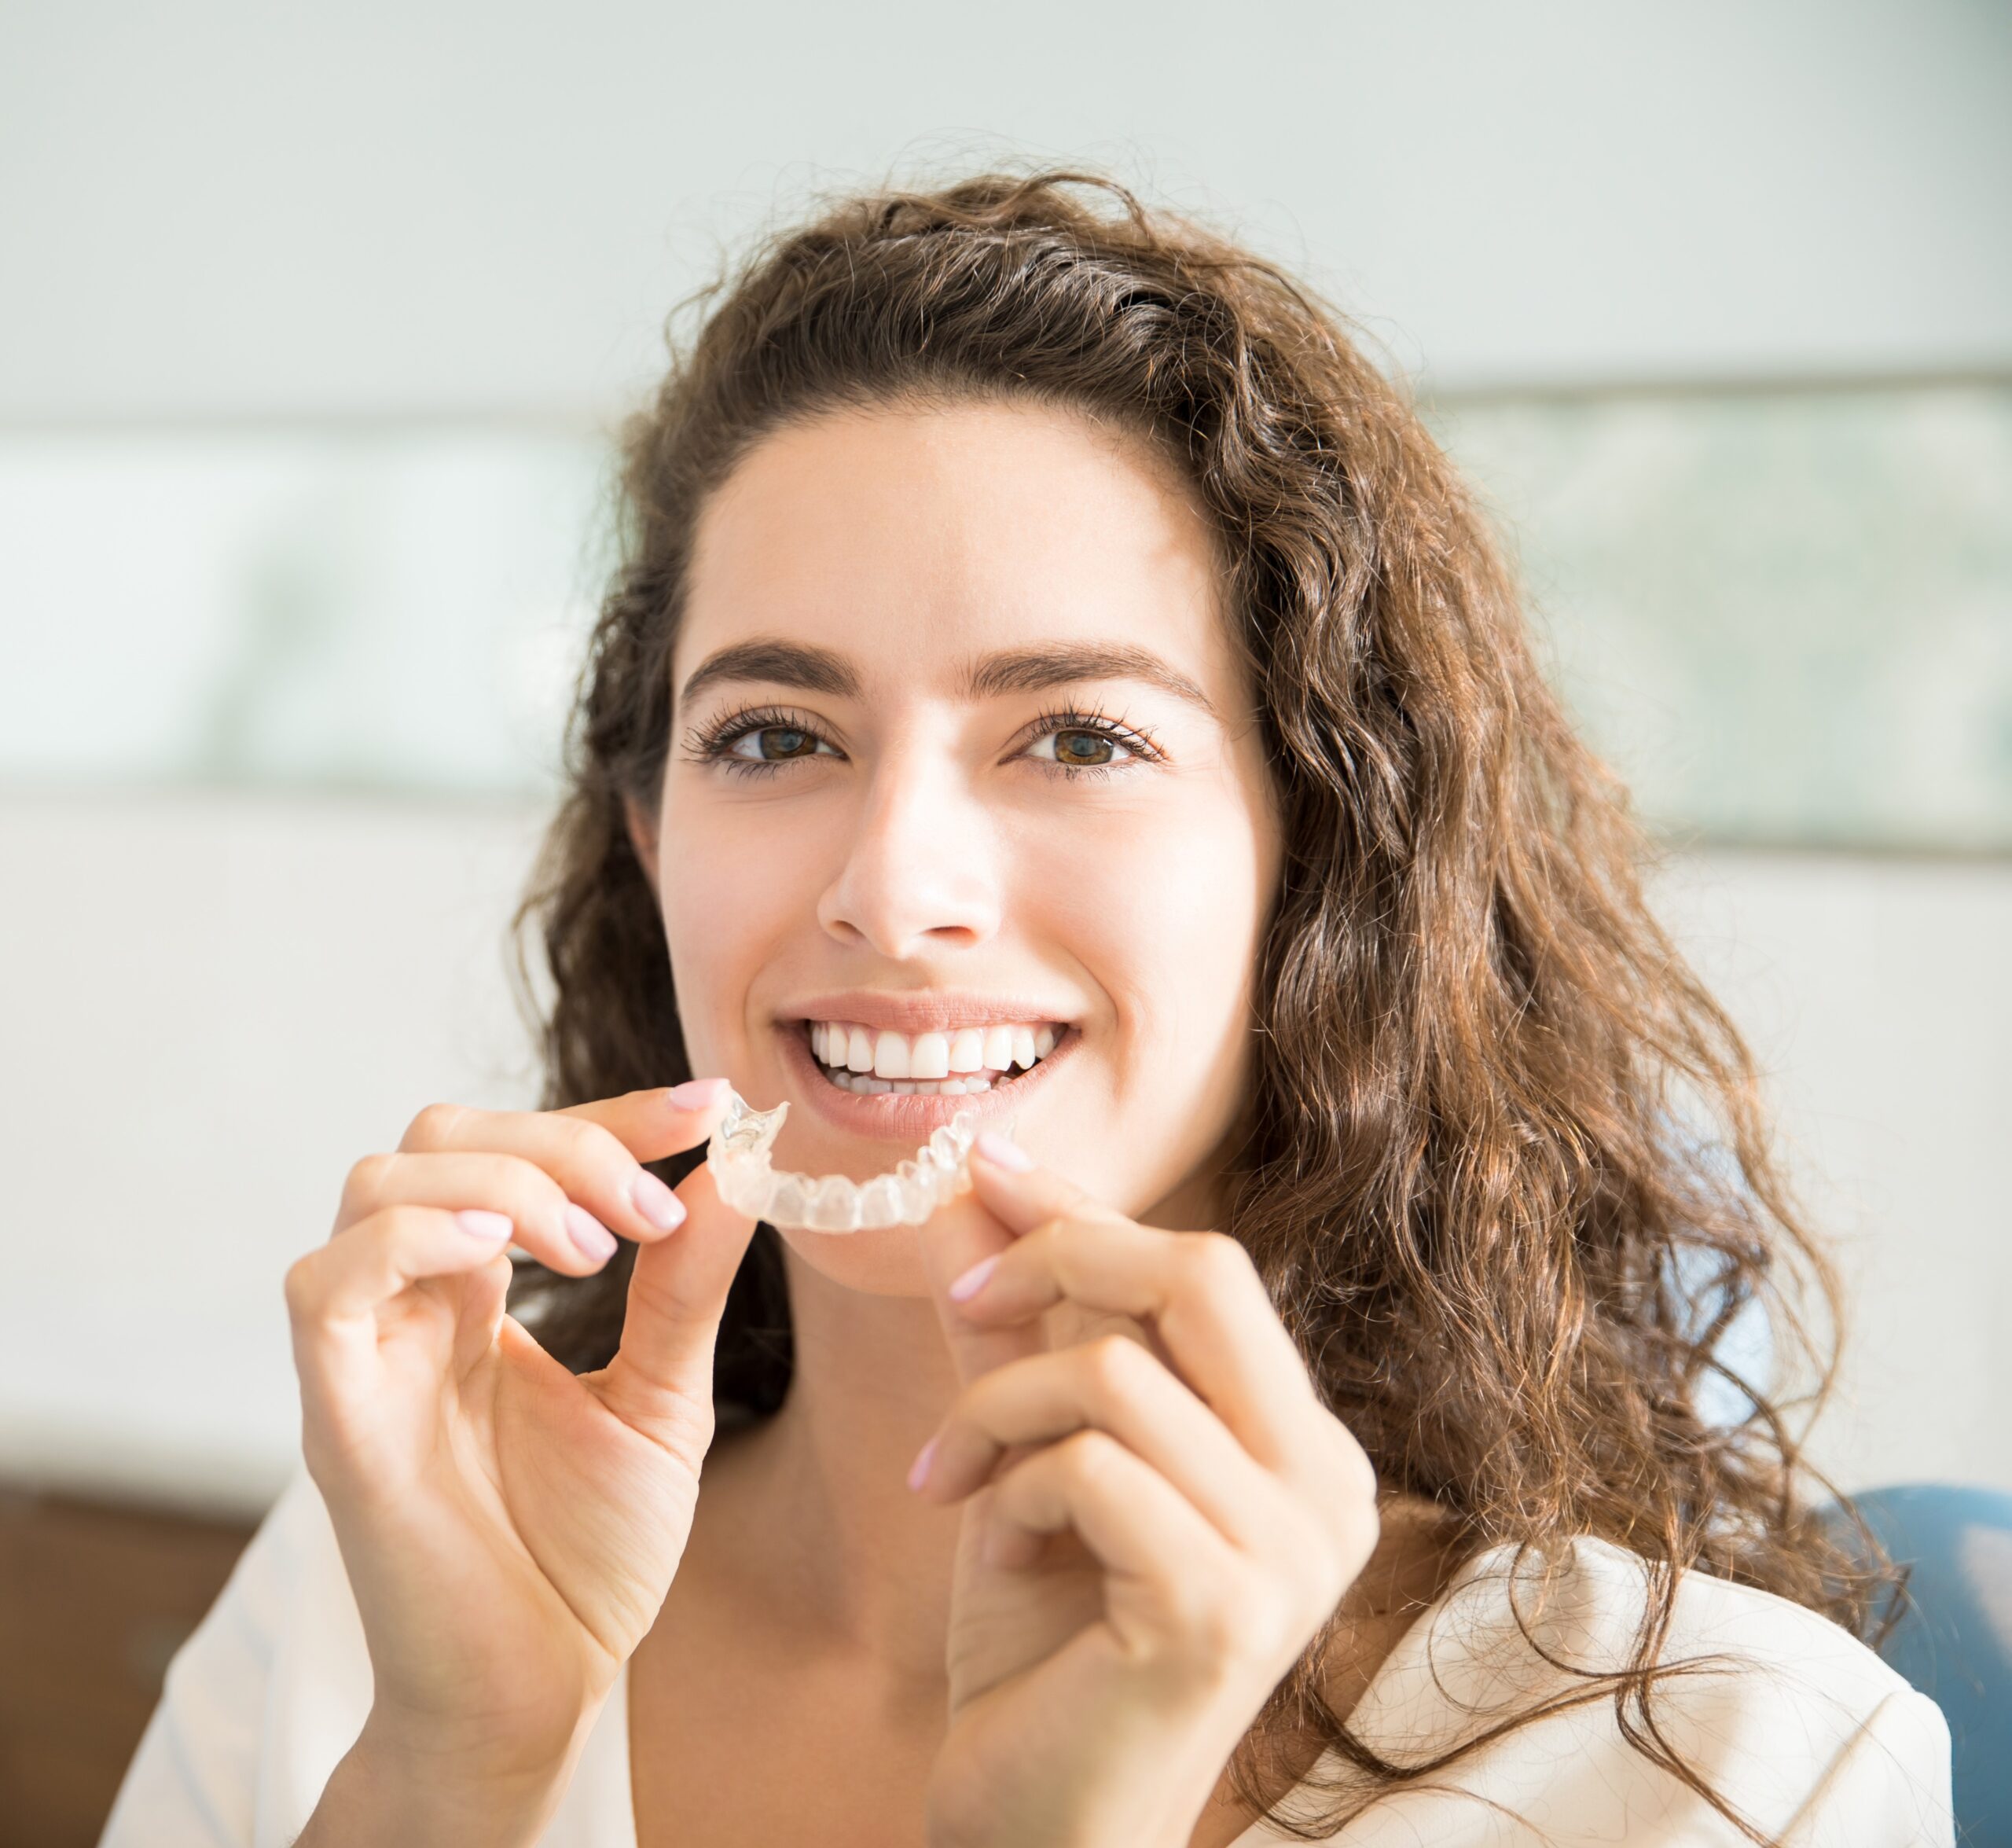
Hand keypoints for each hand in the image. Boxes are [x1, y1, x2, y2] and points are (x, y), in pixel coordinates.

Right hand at [283, 1081, 753, 1825]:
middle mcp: (413, 1305)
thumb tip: (734, 1168)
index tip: (709, 1107)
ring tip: (594, 1250)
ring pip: (379, 1181)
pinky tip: (502, 1258)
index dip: (611, 1113)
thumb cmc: (586, 1555)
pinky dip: (414, 1236)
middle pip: (441, 1135)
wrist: (543, 1690)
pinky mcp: (336, 1414)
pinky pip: (327, 1280)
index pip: (521, 1148)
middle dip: (562, 1139)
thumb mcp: (662, 1399)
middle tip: (648, 1210)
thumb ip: (683, 1286)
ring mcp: (368, 1353)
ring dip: (504, 1183)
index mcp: (482, 1295)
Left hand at [911, 1139, 1379, 1847]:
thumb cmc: (1045, 1645)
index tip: (985, 1167)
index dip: (1087, 1210)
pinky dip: (1011, 1487)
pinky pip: (1090, 1466)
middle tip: (964, 1298)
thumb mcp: (1029, 1458)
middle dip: (1061, 1255)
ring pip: (1117, 1370)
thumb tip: (965, 1193)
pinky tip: (992, 1550)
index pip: (1207, 1272)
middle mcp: (1328, 1487)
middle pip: (1201, 1274)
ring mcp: (1291, 1550)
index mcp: (1302, 1446)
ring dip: (999, 1408)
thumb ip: (1013, 1333)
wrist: (1039, 1822)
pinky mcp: (1224, 1606)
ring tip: (953, 1477)